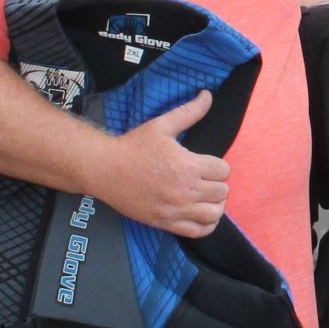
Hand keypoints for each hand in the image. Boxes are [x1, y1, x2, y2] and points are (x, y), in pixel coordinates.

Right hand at [100, 91, 231, 237]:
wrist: (104, 169)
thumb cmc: (133, 146)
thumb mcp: (162, 125)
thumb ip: (189, 112)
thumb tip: (208, 95)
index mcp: (188, 166)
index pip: (224, 171)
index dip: (218, 166)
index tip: (207, 165)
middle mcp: (185, 190)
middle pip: (223, 192)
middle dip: (218, 184)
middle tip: (205, 179)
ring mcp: (176, 209)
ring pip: (215, 214)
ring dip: (215, 205)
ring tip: (205, 196)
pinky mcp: (165, 223)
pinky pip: (198, 231)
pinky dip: (206, 225)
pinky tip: (200, 213)